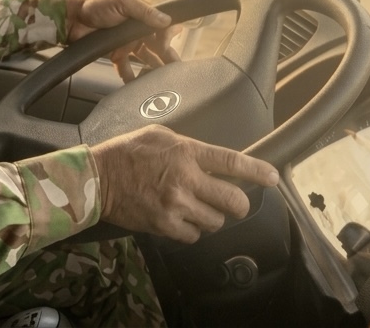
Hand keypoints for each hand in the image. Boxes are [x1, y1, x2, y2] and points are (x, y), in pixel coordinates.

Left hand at [65, 0, 180, 80]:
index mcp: (142, 16)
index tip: (166, 47)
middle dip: (167, 59)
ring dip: (152, 70)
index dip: (169, 38)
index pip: (163, 28)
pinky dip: (131, 76)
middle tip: (174, 72)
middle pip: (158, 47)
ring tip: (157, 81)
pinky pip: (127, 68)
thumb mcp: (122, 2)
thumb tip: (166, 20)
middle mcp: (137, 31)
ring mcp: (127, 44)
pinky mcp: (115, 55)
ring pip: (145, 59)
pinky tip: (135, 84)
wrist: (72, 20)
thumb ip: (144, 11)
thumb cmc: (96, 5)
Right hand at [91, 125, 279, 243]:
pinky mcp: (164, 225)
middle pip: (233, 200)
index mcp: (186, 151)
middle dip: (238, 204)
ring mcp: (175, 204)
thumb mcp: (161, 135)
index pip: (232, 162)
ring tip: (198, 208)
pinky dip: (192, 230)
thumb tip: (212, 158)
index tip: (272, 178)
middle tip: (233, 202)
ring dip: (212, 217)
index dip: (258, 172)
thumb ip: (189, 146)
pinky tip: (182, 219)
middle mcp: (185, 178)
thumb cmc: (126, 152)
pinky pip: (194, 235)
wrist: (97, 178)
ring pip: (216, 221)